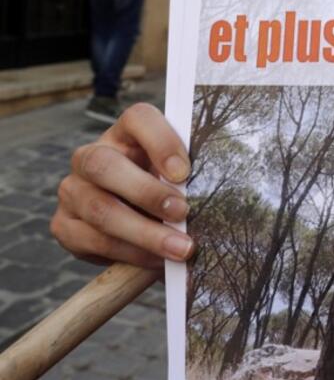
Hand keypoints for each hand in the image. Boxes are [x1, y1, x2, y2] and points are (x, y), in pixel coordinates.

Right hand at [52, 103, 193, 268]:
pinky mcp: (64, 225)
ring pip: (100, 209)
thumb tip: (223, 193)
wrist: (136, 228)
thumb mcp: (179, 179)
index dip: (161, 142)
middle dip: (146, 192)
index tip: (184, 172)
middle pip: (105, 165)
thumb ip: (190, 178)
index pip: (138, 119)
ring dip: (145, 233)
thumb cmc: (168, 194)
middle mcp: (91, 156)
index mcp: (126, 134)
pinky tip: (156, 261)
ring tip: (180, 249)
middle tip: (183, 213)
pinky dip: (130, 253)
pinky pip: (93, 241)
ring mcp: (73, 190)